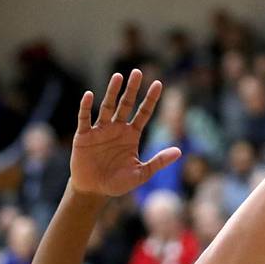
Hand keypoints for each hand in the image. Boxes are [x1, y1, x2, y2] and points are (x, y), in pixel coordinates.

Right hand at [70, 71, 180, 196]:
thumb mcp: (142, 174)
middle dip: (132, 89)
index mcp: (131, 135)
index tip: (158, 84)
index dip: (150, 99)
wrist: (94, 191)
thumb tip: (180, 151)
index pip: (143, 113)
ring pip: (107, 106)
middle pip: (126, 104)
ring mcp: (100, 130)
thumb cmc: (118, 183)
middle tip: (138, 72)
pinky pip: (85, 118)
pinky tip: (89, 95)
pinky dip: (86, 107)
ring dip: (112, 92)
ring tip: (118, 76)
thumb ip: (159, 162)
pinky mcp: (84, 135)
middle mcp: (117, 128)